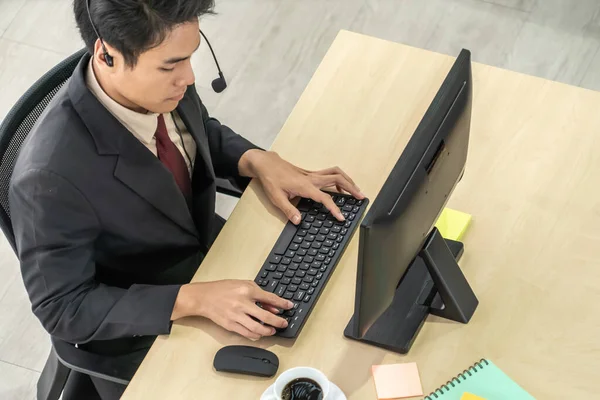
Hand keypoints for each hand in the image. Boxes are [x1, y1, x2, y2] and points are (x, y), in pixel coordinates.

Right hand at [172, 280, 293, 339]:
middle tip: (284, 323)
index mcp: (247, 290)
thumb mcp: (243, 285)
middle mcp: (242, 303)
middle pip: (266, 316)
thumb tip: (273, 306)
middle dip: (279, 321)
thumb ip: (259, 294)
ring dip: (268, 331)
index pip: (270, 298)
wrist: (204, 297)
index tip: (290, 306)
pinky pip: (247, 334)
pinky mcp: (230, 325)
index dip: (282, 303)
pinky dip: (256, 335)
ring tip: (273, 330)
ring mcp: (236, 316)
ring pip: (257, 328)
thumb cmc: (223, 289)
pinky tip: (260, 333)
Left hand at [239, 150, 364, 223]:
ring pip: (336, 173)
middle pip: (338, 179)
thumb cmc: (271, 179)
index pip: (324, 198)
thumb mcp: (276, 198)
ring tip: (356, 190)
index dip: (334, 208)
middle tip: (361, 197)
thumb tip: (298, 221)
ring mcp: (312, 174)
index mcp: (305, 186)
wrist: (266, 163)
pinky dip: (339, 177)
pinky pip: (329, 172)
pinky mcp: (310, 172)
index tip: (341, 217)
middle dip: (351, 188)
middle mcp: (311, 178)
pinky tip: (340, 186)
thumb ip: (288, 210)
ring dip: (348, 180)